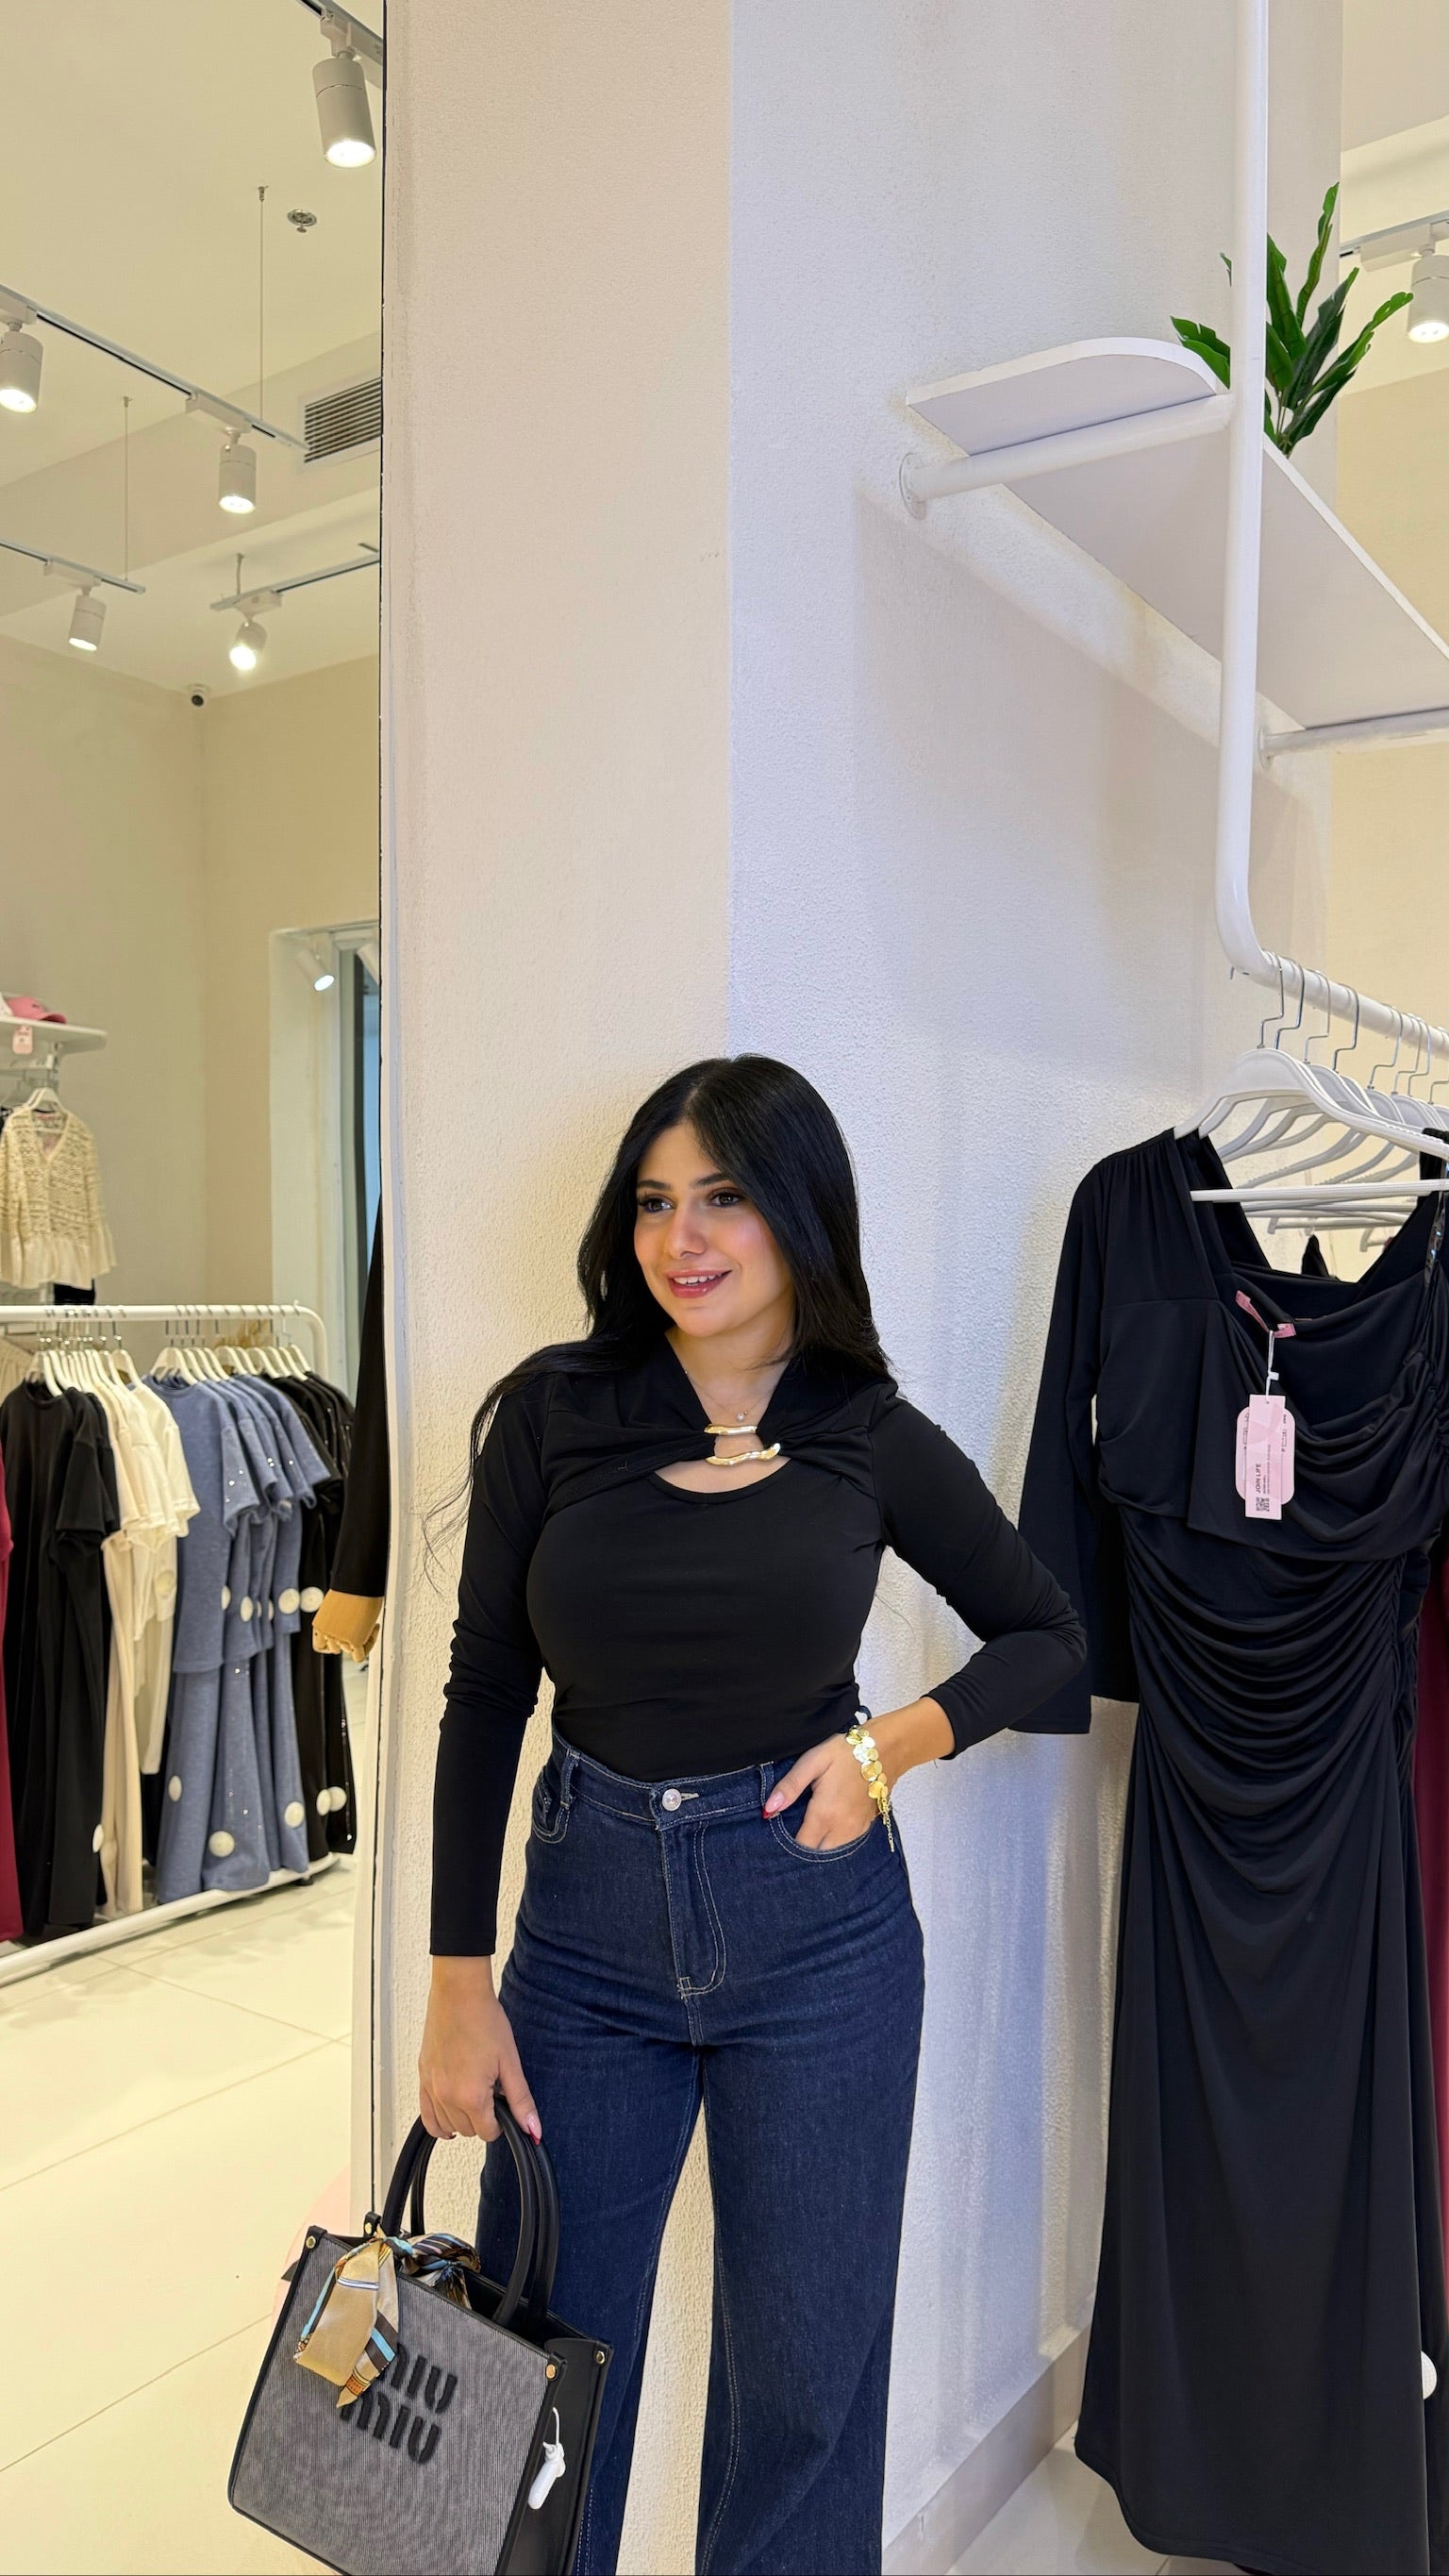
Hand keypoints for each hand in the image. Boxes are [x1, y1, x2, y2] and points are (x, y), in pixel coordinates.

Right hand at [419, 1957, 540, 2143]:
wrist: (459, 1994)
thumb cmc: (484, 2020)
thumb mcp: (510, 2062)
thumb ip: (520, 2100)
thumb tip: (533, 2130)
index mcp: (471, 2096)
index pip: (488, 2132)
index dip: (501, 2123)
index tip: (504, 2106)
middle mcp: (446, 2096)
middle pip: (468, 2131)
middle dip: (483, 2119)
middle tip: (492, 2095)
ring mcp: (431, 2088)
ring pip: (447, 2126)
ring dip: (463, 2120)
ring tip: (475, 2097)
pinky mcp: (423, 2077)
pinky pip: (426, 2116)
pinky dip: (438, 2123)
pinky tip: (450, 2119)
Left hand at [763, 1734, 874, 1846]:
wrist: (885, 1749)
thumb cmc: (845, 1753)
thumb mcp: (813, 1762)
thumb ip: (790, 1787)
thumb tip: (768, 1810)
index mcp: (825, 1815)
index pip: (801, 1847)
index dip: (787, 1847)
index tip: (777, 1837)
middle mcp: (842, 1829)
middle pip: (818, 1854)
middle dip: (803, 1851)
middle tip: (791, 1836)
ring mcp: (857, 1829)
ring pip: (832, 1852)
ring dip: (819, 1847)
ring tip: (807, 1832)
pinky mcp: (866, 1826)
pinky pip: (845, 1844)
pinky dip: (834, 1841)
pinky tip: (826, 1827)